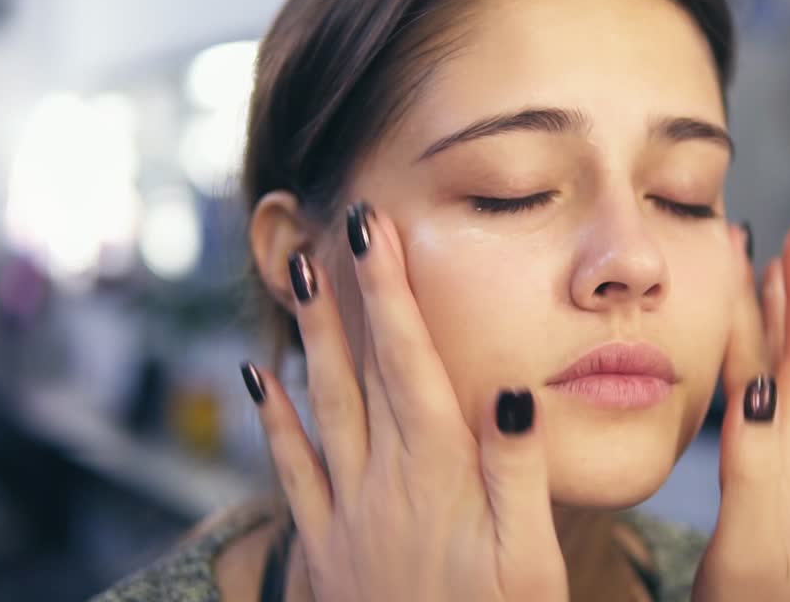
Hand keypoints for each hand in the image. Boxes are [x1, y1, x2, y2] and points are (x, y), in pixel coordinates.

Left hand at [242, 202, 567, 601]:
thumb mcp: (530, 561)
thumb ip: (518, 474)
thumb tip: (507, 390)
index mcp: (438, 474)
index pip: (410, 363)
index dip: (392, 293)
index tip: (374, 232)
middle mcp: (382, 481)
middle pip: (358, 371)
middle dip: (345, 295)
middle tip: (327, 228)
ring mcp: (345, 513)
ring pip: (320, 407)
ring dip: (307, 338)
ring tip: (294, 277)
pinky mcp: (323, 548)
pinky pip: (290, 472)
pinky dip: (273, 424)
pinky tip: (259, 382)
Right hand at [693, 224, 789, 601]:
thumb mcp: (752, 544)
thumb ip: (755, 468)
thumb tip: (758, 385)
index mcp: (789, 465)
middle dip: (782, 302)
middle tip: (760, 246)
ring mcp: (785, 489)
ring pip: (781, 394)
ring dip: (770, 338)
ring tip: (758, 298)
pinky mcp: (766, 510)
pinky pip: (764, 425)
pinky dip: (753, 384)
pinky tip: (746, 396)